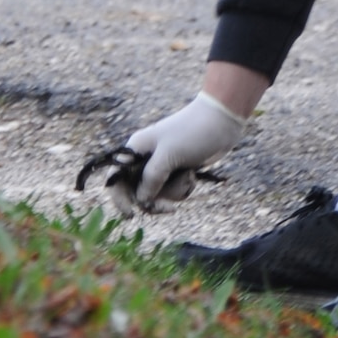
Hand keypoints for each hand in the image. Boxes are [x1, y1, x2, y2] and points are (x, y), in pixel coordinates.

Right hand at [111, 92, 247, 215]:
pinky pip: (173, 191)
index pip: (116, 178)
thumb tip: (140, 200)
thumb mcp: (168, 155)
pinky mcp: (176, 171)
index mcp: (135, 149)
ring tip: (188, 175)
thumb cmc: (192, 133)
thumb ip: (151, 178)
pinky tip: (193, 175)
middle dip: (155, 200)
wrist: (221, 122)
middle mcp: (145, 158)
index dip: (119, 199)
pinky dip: (183, 187)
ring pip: (158, 193)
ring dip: (174, 191)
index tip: (131, 215)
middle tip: (169, 208)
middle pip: (138, 192)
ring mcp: (162, 165)